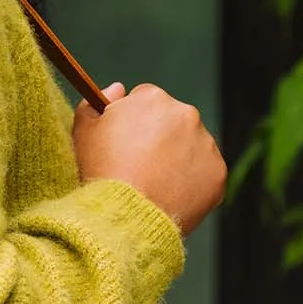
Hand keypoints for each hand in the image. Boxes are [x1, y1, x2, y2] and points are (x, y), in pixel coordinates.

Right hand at [73, 82, 226, 236]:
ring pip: (191, 144)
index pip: (145, 99)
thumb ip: (96, 101)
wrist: (127, 215)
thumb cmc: (102, 170)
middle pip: (172, 120)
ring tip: (153, 181)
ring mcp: (206, 143)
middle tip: (139, 163)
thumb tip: (117, 89)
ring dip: (177, 156)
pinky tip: (169, 193)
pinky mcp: (218, 172)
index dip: (132, 120)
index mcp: (153, 98)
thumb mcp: (83, 130)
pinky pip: (204, 172)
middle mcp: (186, 114)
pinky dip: (191, 180)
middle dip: (159, 135)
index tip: (125, 141)